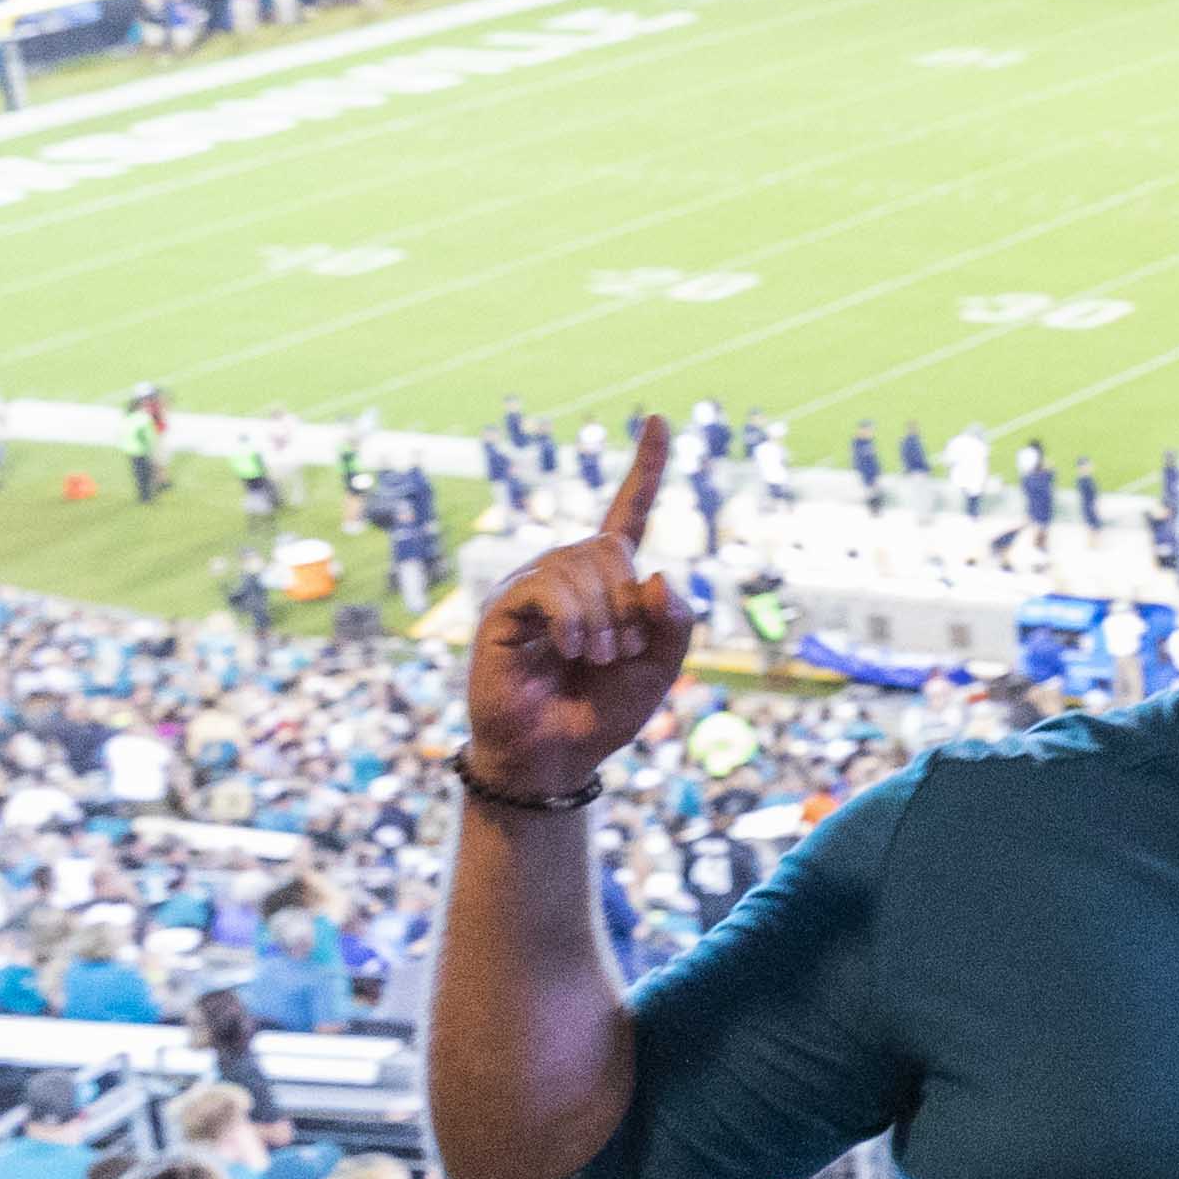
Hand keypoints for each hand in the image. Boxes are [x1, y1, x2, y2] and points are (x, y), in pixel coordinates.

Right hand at [460, 410, 689, 800]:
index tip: (662, 421)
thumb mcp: (660, 669)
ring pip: (582, 565)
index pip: (627, 512)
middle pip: (611, 546)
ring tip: (597, 660)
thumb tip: (659, 574)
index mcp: (606, 582)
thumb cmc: (602, 713)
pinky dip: (572, 620)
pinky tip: (575, 650)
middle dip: (629, 601)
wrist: (556, 758)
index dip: (646, 468)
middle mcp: (565, 573)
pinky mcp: (503, 607)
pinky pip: (547, 587)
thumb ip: (675, 622)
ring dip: (604, 619)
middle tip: (622, 651)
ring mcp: (530, 586)